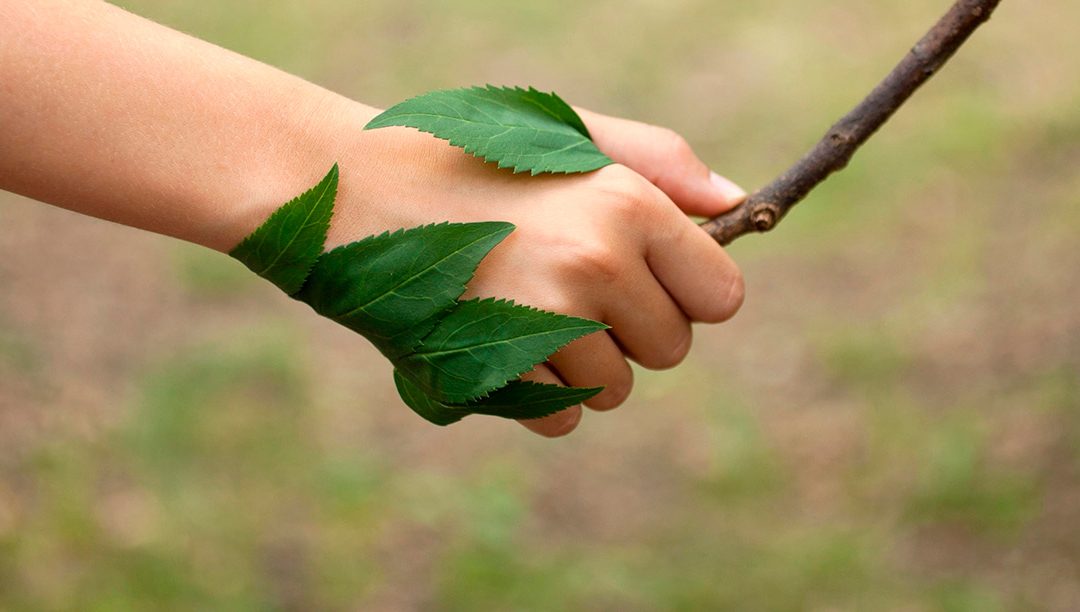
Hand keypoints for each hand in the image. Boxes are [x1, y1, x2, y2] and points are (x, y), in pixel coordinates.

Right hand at [328, 105, 746, 436]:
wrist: (348, 188)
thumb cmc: (467, 157)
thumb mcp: (567, 136)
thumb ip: (661, 164)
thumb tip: (736, 206)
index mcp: (626, 203)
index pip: (721, 296)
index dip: (688, 292)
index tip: (648, 279)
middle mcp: (595, 265)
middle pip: (671, 350)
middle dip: (632, 330)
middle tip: (567, 285)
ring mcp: (544, 324)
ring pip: (614, 390)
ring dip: (580, 365)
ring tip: (520, 306)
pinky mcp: (494, 373)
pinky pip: (558, 417)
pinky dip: (533, 394)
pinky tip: (493, 339)